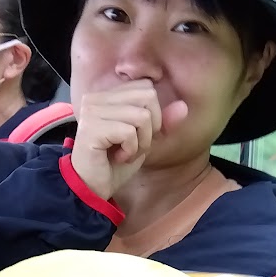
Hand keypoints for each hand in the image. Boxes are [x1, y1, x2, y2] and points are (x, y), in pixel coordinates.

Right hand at [69, 82, 189, 200]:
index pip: (146, 87)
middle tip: (133, 146)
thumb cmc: (114, 165)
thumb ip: (162, 122)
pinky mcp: (92, 127)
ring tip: (125, 154)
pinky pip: (129, 132)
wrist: (92, 189)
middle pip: (148, 96)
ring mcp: (92, 110)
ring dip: (141, 142)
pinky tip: (118, 158)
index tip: (136, 135)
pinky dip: (131, 150)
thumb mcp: (144, 140)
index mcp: (107, 95)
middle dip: (150, 128)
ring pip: (142, 115)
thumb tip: (183, 106)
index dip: (152, 114)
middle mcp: (97, 97)